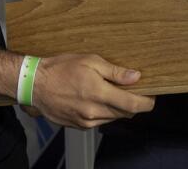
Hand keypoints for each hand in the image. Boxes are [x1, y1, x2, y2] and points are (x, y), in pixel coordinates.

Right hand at [29, 53, 154, 128]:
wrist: (35, 84)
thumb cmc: (61, 69)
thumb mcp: (90, 61)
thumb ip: (115, 72)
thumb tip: (135, 77)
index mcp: (98, 94)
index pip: (133, 105)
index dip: (147, 102)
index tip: (152, 96)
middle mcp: (93, 112)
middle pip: (125, 113)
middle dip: (134, 103)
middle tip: (134, 89)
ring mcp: (85, 121)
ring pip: (113, 118)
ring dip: (119, 107)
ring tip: (113, 92)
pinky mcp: (78, 125)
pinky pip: (100, 121)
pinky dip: (105, 112)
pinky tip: (99, 99)